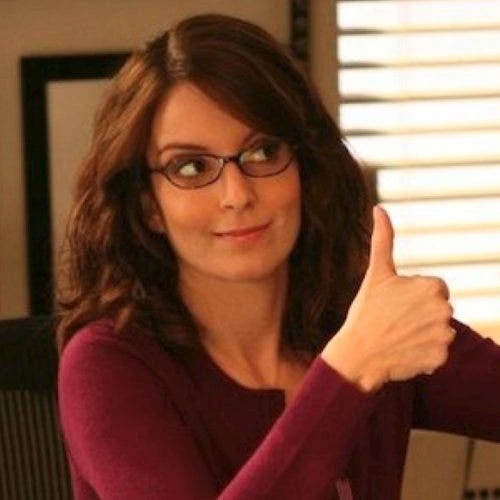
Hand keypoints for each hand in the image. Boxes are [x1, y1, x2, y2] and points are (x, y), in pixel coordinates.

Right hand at [321, 205, 455, 391]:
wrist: (357, 353)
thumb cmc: (365, 311)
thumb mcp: (376, 273)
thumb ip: (383, 238)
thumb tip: (378, 208)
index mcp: (432, 287)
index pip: (435, 289)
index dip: (413, 296)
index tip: (394, 304)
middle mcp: (444, 310)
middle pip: (438, 309)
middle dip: (420, 314)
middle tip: (394, 320)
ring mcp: (443, 336)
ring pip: (439, 330)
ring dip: (424, 334)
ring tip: (399, 336)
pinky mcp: (441, 358)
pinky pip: (438, 352)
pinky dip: (424, 353)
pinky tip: (404, 351)